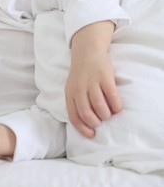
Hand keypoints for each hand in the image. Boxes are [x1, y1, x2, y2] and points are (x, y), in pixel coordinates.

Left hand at [66, 21, 121, 137]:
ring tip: (108, 114)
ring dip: (106, 115)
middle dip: (95, 122)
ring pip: (99, 106)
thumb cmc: (80, 75)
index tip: (92, 134)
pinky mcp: (105, 77)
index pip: (74, 116)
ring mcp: (92, 83)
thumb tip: (86, 124)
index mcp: (69, 93)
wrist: (87, 52)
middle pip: (86, 113)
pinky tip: (117, 107)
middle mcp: (79, 89)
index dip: (82, 128)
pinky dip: (116, 106)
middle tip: (101, 121)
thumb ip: (76, 103)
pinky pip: (112, 96)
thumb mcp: (72, 88)